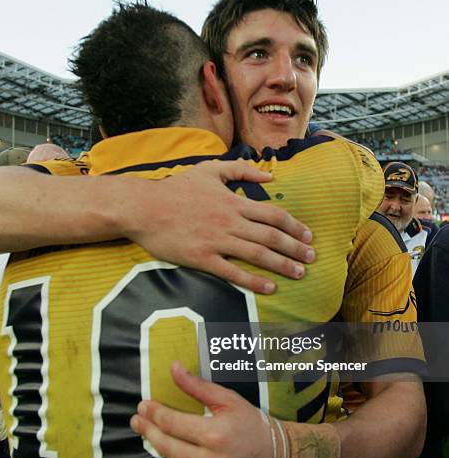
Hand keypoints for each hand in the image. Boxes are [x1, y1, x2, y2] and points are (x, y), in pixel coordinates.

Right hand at [124, 160, 314, 293]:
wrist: (144, 208)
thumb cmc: (176, 189)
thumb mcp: (209, 169)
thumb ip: (240, 170)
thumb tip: (268, 176)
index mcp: (233, 202)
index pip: (273, 215)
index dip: (294, 226)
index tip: (308, 235)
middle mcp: (230, 222)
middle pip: (271, 236)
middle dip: (295, 248)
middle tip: (312, 258)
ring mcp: (217, 241)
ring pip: (257, 254)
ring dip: (282, 265)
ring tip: (299, 273)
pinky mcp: (202, 258)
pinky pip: (232, 272)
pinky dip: (253, 280)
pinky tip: (269, 288)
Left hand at [130, 361, 272, 457]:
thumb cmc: (254, 426)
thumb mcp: (229, 400)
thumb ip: (197, 386)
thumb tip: (173, 368)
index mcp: (215, 435)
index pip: (170, 423)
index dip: (153, 412)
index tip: (143, 406)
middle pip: (164, 446)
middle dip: (147, 430)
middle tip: (138, 420)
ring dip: (168, 453)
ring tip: (173, 441)